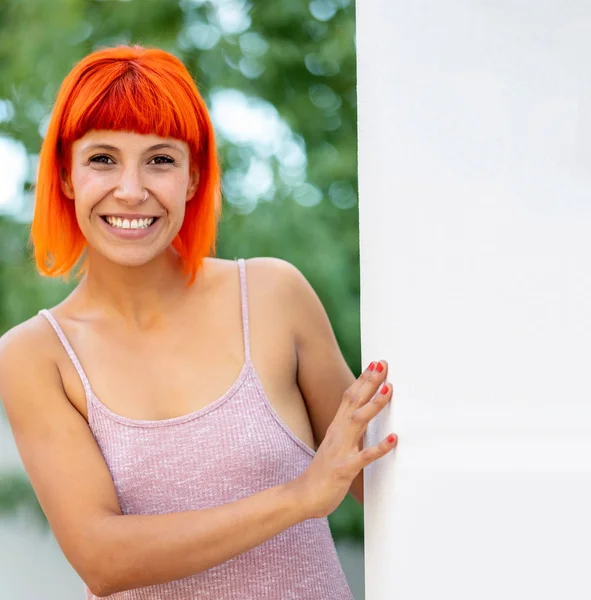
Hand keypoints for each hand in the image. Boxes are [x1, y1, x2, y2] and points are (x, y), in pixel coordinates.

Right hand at [295, 360, 396, 518]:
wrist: (303, 496)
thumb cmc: (324, 472)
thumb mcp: (336, 445)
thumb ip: (349, 431)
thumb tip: (365, 417)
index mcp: (336, 427)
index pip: (350, 397)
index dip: (363, 379)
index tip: (375, 363)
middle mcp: (337, 434)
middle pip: (353, 401)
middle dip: (369, 382)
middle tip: (382, 364)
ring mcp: (340, 450)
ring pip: (358, 422)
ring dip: (374, 405)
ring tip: (389, 389)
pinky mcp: (344, 469)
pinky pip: (364, 457)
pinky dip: (379, 447)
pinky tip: (394, 439)